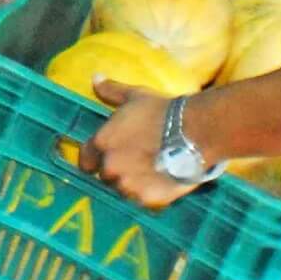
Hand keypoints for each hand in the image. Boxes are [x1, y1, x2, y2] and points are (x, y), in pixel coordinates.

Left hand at [76, 80, 202, 209]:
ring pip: (124, 190)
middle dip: (118, 170)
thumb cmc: (163, 111)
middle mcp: (110, 168)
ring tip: (153, 170)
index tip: (111, 155)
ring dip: (134, 183)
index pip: (85, 161)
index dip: (96, 159)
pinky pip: (143, 200)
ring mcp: (128, 186)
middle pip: (106, 176)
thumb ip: (111, 91)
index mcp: (102, 143)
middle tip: (138, 160)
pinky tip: (162, 180)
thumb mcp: (135, 96)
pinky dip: (150, 193)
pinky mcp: (148, 199)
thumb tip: (95, 79)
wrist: (195, 131)